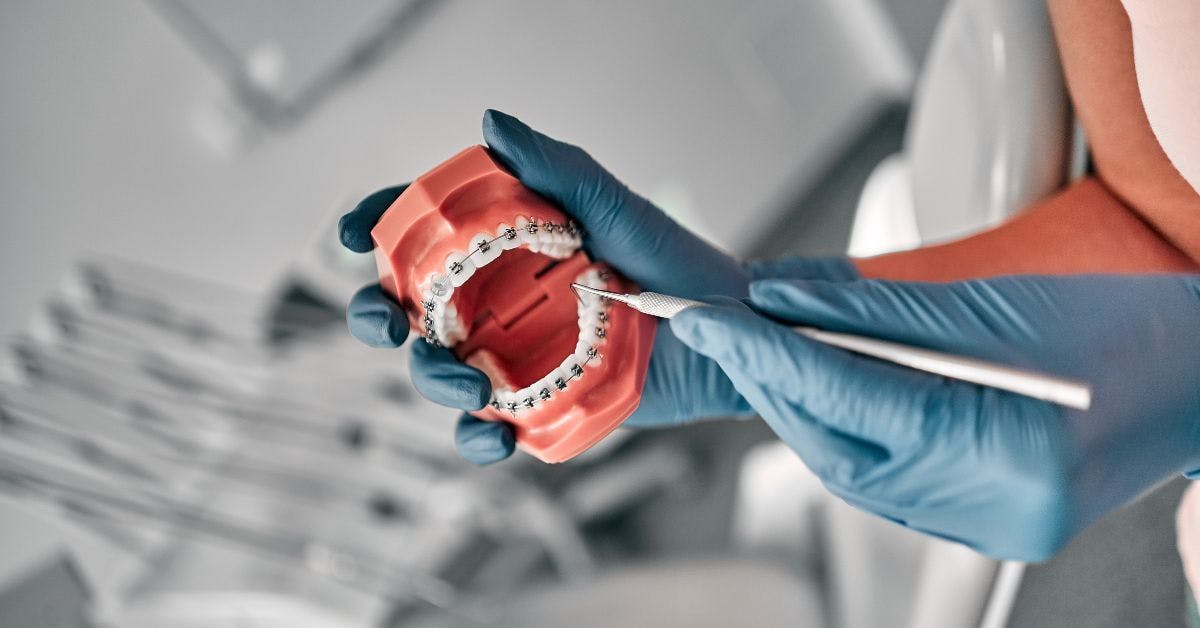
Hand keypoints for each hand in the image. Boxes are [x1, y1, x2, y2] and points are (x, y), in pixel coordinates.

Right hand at [339, 109, 857, 463]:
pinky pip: (488, 431)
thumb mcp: (615, 208)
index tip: (354, 235)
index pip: (420, 233)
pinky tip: (496, 435)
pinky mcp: (537, 408)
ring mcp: (511, 357)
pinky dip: (479, 440)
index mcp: (501, 247)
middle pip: (407, 310)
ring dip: (433, 381)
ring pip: (437, 374)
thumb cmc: (673, 261)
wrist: (725, 332)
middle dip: (377, 315)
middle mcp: (494, 302)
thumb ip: (556, 169)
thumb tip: (491, 123)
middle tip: (390, 322)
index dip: (376, 230)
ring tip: (471, 386)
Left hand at [670, 274, 1199, 559]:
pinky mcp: (981, 526)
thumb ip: (877, 306)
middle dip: (771, 386)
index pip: (855, 400)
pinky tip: (820, 390)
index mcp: (1013, 452)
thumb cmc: (1126, 332)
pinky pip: (883, 483)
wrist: (1197, 381)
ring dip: (799, 409)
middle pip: (839, 449)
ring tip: (760, 351)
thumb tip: (782, 297)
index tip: (710, 322)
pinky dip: (843, 431)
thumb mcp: (995, 301)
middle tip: (722, 330)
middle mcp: (998, 509)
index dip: (770, 357)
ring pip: (851, 471)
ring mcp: (990, 529)